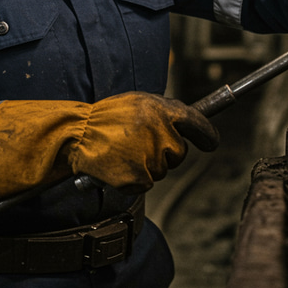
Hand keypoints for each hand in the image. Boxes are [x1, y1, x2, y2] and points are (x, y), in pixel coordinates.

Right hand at [0, 93, 218, 199]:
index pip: (197, 123)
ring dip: (147, 165)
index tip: (211, 142)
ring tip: (123, 150)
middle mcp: (160, 132)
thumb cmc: (106, 119)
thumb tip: (185, 125)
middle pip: (179, 153)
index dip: (207, 135)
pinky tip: (119, 165)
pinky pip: (146, 183)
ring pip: (162, 170)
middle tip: (140, 144)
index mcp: (161, 109)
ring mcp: (150, 157)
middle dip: (165, 152)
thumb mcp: (137, 104)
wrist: (76, 134)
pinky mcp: (138, 177)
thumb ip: (162, 114)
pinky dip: (134, 178)